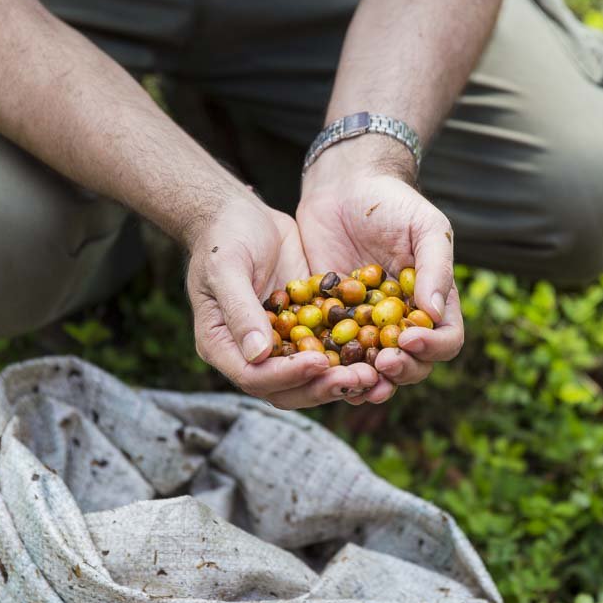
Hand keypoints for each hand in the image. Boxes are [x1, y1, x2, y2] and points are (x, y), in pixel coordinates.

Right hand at [186, 195, 379, 408]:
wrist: (239, 213)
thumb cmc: (223, 237)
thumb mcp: (227, 268)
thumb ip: (241, 311)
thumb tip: (258, 355)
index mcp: (222, 345)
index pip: (254, 377)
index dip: (288, 375)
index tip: (320, 363)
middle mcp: (250, 354)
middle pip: (286, 389)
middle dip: (323, 387)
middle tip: (360, 378)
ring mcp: (280, 343)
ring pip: (311, 377)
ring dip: (341, 379)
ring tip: (375, 374)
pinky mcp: (304, 328)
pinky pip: (328, 350)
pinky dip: (350, 357)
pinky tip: (380, 353)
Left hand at [297, 137, 463, 403]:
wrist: (342, 187)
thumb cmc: (392, 202)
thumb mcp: (424, 227)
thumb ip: (434, 268)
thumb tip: (435, 314)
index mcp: (434, 303)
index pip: (446, 339)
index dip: (432, 347)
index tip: (408, 339)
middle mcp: (404, 322)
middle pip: (412, 365)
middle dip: (399, 371)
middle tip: (381, 363)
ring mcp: (367, 326)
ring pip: (373, 370)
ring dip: (366, 382)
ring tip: (354, 381)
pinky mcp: (332, 324)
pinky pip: (333, 355)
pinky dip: (328, 368)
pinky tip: (318, 368)